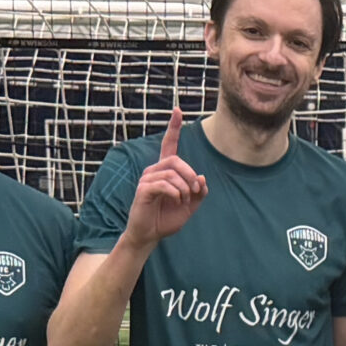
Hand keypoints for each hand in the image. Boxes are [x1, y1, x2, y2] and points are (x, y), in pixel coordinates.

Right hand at [122, 108, 208, 247]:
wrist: (150, 235)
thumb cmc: (167, 219)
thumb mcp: (190, 205)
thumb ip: (198, 192)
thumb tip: (202, 177)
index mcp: (165, 171)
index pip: (169, 144)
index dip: (173, 127)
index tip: (177, 110)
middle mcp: (154, 170)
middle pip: (176, 160)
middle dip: (191, 175)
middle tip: (196, 192)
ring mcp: (147, 179)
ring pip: (172, 173)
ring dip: (185, 188)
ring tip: (185, 200)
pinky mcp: (143, 190)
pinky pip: (164, 184)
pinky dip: (176, 193)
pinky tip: (177, 201)